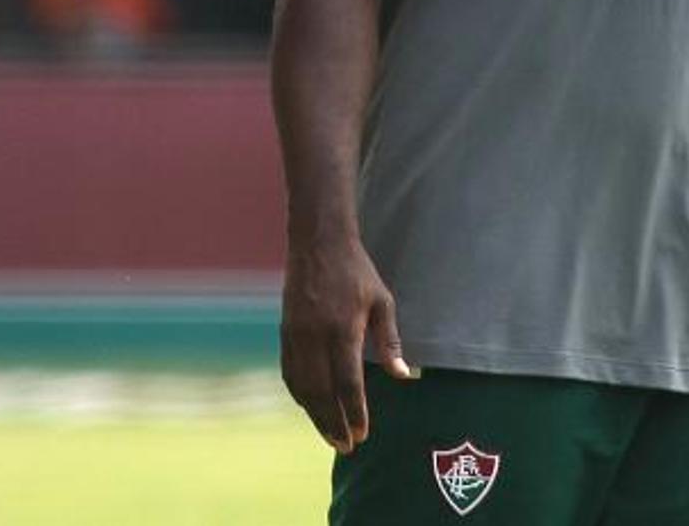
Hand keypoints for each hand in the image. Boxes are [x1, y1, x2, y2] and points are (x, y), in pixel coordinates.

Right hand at [280, 234, 413, 452]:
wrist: (317, 242)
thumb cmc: (356, 271)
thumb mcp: (382, 300)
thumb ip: (389, 340)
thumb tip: (404, 375)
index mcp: (342, 328)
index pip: (348, 382)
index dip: (355, 411)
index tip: (363, 434)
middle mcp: (315, 335)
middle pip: (322, 392)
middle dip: (333, 423)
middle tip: (346, 447)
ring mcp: (296, 335)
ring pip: (302, 386)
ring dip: (315, 415)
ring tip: (329, 436)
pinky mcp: (285, 332)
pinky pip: (289, 371)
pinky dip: (299, 394)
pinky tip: (309, 407)